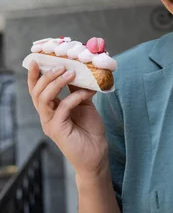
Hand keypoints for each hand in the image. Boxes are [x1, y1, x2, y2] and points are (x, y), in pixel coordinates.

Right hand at [28, 61, 108, 177]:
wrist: (97, 153)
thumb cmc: (90, 129)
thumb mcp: (84, 103)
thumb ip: (78, 89)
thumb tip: (78, 69)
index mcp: (50, 108)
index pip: (37, 89)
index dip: (35, 75)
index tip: (38, 59)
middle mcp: (46, 115)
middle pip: (36, 92)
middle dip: (47, 75)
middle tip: (61, 65)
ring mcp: (50, 123)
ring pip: (43, 98)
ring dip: (56, 83)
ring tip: (71, 73)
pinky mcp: (58, 130)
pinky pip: (62, 107)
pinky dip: (74, 96)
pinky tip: (87, 92)